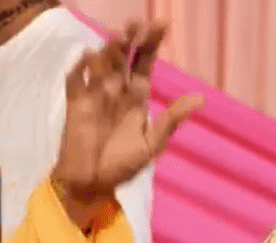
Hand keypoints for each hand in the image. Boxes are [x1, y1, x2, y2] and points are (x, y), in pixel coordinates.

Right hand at [53, 20, 202, 228]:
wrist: (93, 185)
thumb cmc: (122, 165)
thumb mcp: (152, 143)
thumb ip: (172, 119)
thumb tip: (200, 98)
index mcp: (135, 98)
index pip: (143, 64)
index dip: (151, 44)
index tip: (161, 24)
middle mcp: (115, 91)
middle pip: (123, 58)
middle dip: (130, 40)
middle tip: (138, 24)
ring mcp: (94, 95)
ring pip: (101, 64)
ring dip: (110, 50)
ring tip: (121, 37)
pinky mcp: (75, 105)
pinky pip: (76, 82)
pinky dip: (80, 69)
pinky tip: (88, 58)